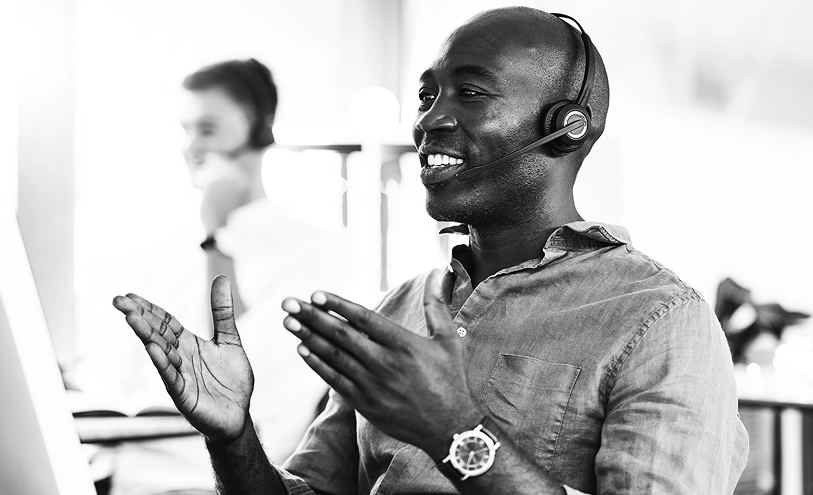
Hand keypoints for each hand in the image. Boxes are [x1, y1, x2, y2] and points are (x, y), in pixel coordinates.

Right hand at [112, 275, 253, 441]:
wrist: (238, 414)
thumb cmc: (231, 379)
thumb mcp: (229, 339)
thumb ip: (222, 311)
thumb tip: (221, 277)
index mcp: (188, 344)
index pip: (165, 322)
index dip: (150, 308)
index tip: (130, 295)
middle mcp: (179, 358)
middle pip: (156, 333)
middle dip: (139, 317)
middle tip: (118, 301)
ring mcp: (179, 376)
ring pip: (159, 353)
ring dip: (146, 335)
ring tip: (132, 318)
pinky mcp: (184, 395)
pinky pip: (171, 377)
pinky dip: (161, 362)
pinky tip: (151, 349)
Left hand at [281, 276, 482, 460]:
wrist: (450, 429)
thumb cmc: (451, 380)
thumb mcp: (449, 340)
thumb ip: (437, 306)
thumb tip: (439, 273)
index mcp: (403, 344)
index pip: (363, 319)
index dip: (337, 305)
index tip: (315, 293)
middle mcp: (384, 363)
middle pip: (341, 335)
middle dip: (311, 317)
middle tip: (287, 303)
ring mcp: (372, 385)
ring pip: (334, 356)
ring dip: (308, 337)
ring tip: (288, 321)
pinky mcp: (365, 403)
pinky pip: (335, 380)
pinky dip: (317, 364)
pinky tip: (302, 349)